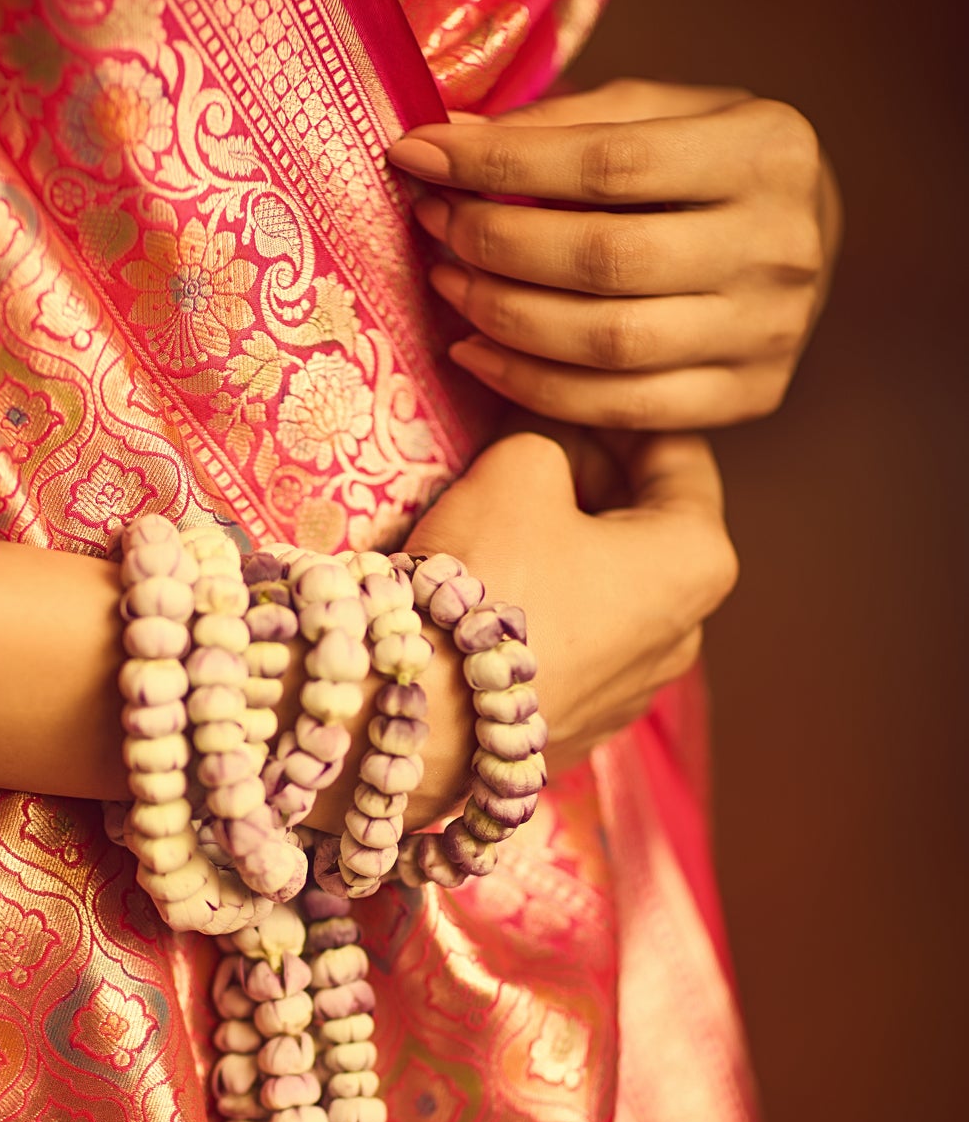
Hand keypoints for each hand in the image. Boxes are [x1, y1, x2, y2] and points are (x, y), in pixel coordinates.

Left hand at [388, 78, 840, 427]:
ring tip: (447, 282)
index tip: (418, 153)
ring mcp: (770, 331)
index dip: (501, 164)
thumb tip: (448, 140)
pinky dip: (531, 385)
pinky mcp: (750, 396)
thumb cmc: (711, 165)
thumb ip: (568, 122)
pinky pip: (619, 407)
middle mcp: (782, 245)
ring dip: (503, 316)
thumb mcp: (663, 114)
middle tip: (433, 222)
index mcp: (768, 151)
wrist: (808, 241)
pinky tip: (476, 352)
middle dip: (494, 242)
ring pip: (606, 342)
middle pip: (603, 259)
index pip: (608, 163)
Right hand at [398, 428, 737, 807]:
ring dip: (561, 544)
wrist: (422, 719)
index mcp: (699, 560)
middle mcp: (688, 631)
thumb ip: (550, 431)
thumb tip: (550, 430)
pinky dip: (543, 607)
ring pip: (607, 584)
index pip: (676, 452)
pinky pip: (574, 641)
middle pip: (643, 521)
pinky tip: (489, 595)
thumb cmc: (486, 581)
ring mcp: (636, 690)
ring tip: (495, 524)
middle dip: (585, 479)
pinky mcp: (582, 725)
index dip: (611, 412)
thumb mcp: (519, 468)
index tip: (556, 396)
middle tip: (515, 452)